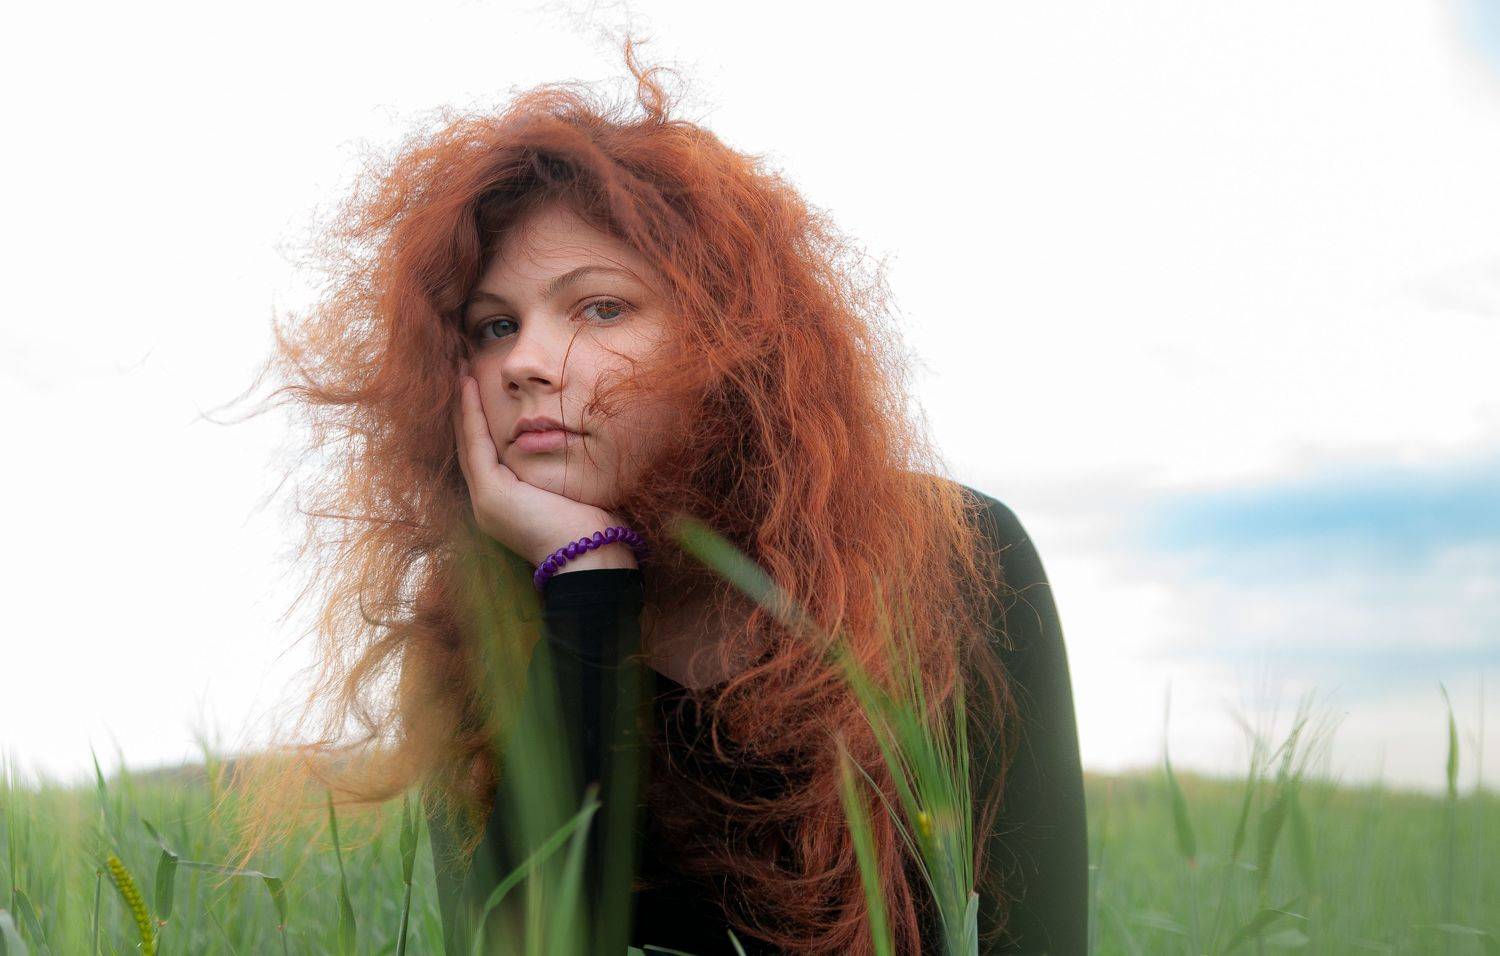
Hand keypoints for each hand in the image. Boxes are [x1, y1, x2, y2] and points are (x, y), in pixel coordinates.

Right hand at [451, 373, 637, 570]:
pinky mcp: (489, 494)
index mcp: (506, 507)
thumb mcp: (568, 491)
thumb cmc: (592, 527)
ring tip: (460, 374)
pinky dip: (471, 414)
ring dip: (463, 407)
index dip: (480, 426)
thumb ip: (557, 470)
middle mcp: (488, 505)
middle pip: (471, 449)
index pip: (487, 458)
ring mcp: (484, 501)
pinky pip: (476, 444)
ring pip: (469, 444)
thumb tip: (566, 443)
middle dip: (465, 414)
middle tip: (459, 377)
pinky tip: (468, 387)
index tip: (477, 394)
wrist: (591, 556)